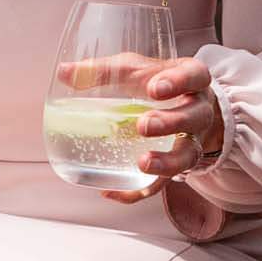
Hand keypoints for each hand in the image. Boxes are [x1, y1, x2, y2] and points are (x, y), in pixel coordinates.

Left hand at [95, 54, 225, 204]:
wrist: (182, 106)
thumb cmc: (156, 82)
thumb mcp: (133, 68)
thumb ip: (104, 70)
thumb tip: (64, 72)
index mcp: (190, 78)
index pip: (193, 75)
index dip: (178, 82)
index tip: (155, 88)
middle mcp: (197, 110)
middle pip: (194, 117)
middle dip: (170, 122)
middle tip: (143, 125)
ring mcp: (192, 140)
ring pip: (188, 155)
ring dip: (167, 162)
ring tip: (143, 164)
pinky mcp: (175, 166)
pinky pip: (162, 183)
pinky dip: (138, 191)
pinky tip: (112, 192)